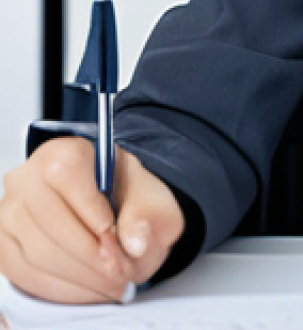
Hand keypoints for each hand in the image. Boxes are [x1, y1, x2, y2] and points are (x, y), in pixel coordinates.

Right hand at [0, 136, 184, 302]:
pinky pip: (24, 274)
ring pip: (37, 254)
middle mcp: (28, 177)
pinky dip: (60, 288)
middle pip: (51, 225)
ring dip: (78, 277)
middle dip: (90, 258)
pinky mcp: (3, 244)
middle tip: (120, 276)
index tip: (117, 240)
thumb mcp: (149, 196)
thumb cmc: (126, 195)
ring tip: (109, 284)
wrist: (109, 203)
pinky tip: (87, 288)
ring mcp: (9, 212)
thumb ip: (146, 214)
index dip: (92, 213)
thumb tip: (136, 243)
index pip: (67, 176)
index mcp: (66, 152)